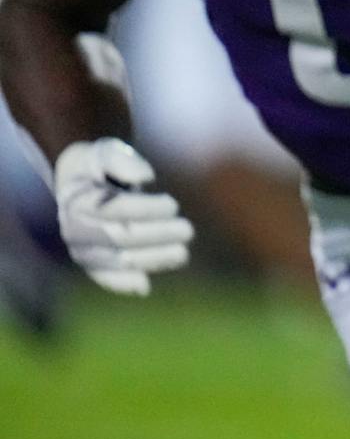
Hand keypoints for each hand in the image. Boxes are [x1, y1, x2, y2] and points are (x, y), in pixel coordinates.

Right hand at [52, 138, 193, 295]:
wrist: (79, 182)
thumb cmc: (100, 165)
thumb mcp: (108, 152)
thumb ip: (123, 161)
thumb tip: (144, 176)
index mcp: (76, 200)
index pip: (115, 209)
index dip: (146, 209)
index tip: (173, 205)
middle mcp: (73, 228)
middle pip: (120, 237)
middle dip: (157, 235)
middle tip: (188, 230)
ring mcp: (80, 248)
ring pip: (116, 260)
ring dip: (151, 259)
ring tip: (182, 254)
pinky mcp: (88, 262)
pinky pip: (103, 277)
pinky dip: (122, 283)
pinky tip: (144, 286)